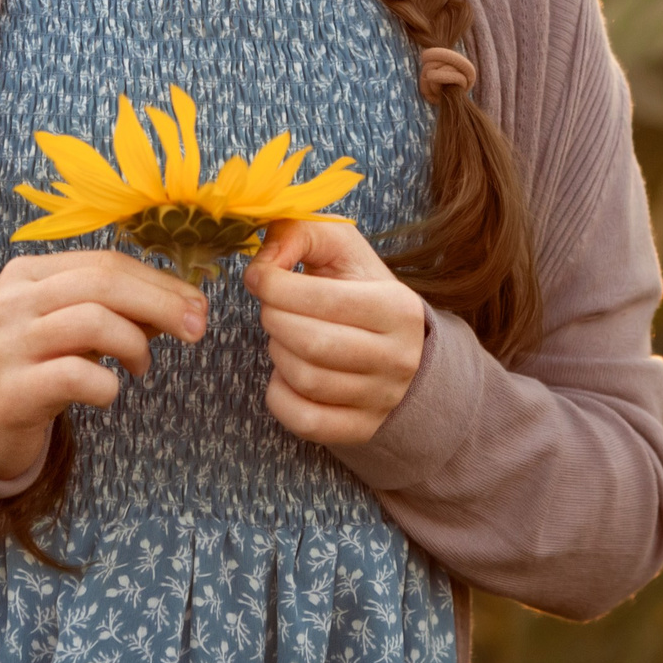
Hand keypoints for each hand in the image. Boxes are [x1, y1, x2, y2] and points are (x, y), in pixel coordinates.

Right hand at [0, 249, 205, 480]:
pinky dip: (108, 384)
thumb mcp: (60, 326)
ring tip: (142, 366)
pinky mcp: (13, 390)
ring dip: (135, 344)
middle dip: (162, 302)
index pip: (104, 263)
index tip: (198, 304)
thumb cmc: (26, 366)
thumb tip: (180, 305)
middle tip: (197, 328)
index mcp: (27, 273)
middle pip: (103, 283)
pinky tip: (110, 392)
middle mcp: (15, 301)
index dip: (159, 281)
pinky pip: (77, 376)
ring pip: (93, 321)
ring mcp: (10, 344)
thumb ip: (111, 310)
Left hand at [243, 219, 427, 445]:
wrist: (402, 345)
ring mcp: (381, 398)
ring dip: (277, 353)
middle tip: (271, 307)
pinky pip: (305, 421)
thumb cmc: (361, 288)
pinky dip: (280, 396)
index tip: (259, 277)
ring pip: (305, 380)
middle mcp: (397, 357)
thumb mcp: (341, 247)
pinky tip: (285, 373)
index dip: (273, 285)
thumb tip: (262, 262)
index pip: (320, 299)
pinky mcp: (362, 429)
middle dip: (273, 319)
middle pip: (309, 342)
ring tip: (283, 336)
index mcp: (397, 307)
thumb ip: (299, 233)